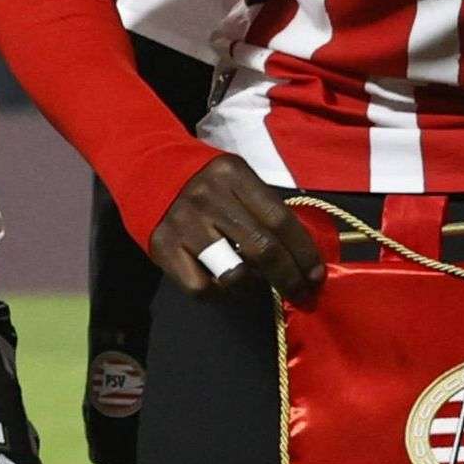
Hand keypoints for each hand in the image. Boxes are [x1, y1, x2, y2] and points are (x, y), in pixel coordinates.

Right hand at [145, 156, 324, 302]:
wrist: (147, 170)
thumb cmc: (204, 180)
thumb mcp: (236, 178)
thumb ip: (263, 207)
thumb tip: (301, 251)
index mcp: (233, 175)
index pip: (280, 220)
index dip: (303, 252)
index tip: (315, 274)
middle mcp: (209, 198)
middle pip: (263, 249)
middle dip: (289, 277)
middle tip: (302, 293)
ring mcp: (185, 224)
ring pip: (235, 272)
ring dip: (254, 286)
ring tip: (258, 283)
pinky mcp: (164, 247)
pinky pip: (202, 287)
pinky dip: (221, 293)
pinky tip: (226, 285)